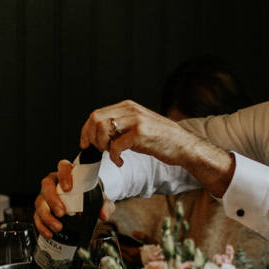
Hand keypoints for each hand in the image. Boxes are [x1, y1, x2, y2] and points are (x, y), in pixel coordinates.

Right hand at [33, 159, 114, 240]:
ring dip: (46, 216)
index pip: (63, 167)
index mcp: (68, 174)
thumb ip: (105, 205)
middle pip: (46, 185)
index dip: (63, 175)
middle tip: (61, 213)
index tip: (68, 188)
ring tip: (58, 228)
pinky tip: (49, 234)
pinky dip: (42, 226)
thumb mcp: (101, 200)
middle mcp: (54, 182)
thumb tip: (103, 216)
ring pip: (39, 202)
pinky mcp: (42, 208)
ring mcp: (45, 195)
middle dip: (52, 199)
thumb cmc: (91, 197)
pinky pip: (37, 216)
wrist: (85, 205)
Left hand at [81, 100, 234, 195]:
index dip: (86, 130)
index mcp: (127, 107)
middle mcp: (130, 110)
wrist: (183, 146)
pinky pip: (115, 145)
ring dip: (103, 147)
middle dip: (92, 138)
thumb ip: (120, 126)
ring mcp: (136, 120)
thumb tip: (99, 135)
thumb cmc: (160, 140)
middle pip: (95, 120)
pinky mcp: (140, 134)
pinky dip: (114, 157)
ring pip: (103, 130)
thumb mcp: (138, 126)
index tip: (85, 144)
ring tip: (112, 155)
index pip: (96, 114)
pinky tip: (121, 162)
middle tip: (100, 151)